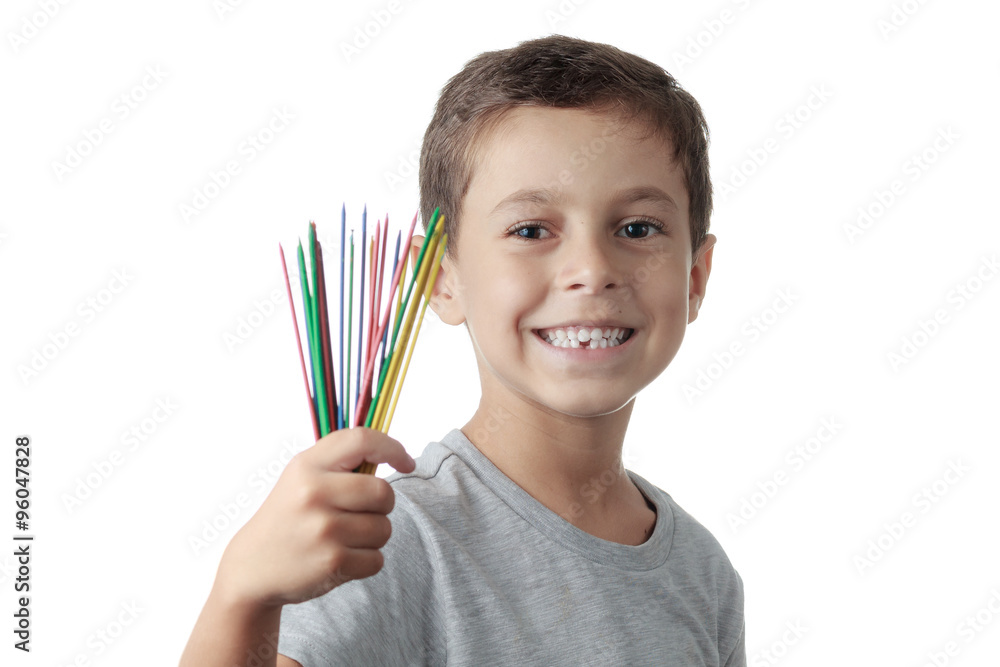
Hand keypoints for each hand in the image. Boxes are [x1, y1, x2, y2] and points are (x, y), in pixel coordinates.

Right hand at [213, 427, 415, 610]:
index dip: (393, 448)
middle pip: (384, 492)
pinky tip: (341, 559)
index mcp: (307, 466)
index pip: (362, 440)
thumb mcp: (302, 478)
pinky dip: (366, 562)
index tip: (406, 463)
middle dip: (382, 506)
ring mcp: (323, 529)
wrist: (252, 567)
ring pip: (384, 528)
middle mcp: (314, 493)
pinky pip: (377, 559)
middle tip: (360, 513)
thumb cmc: (288, 517)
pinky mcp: (332, 562)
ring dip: (373, 537)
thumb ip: (340, 463)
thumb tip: (393, 453)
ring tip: (344, 538)